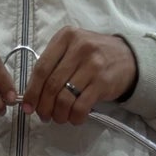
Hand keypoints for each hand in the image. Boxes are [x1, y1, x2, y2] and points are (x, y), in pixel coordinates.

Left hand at [24, 29, 138, 123]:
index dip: (32, 91)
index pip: (41, 68)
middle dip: (44, 106)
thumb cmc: (94, 55)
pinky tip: (75, 118)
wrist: (128, 58)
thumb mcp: (72, 48)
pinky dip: (74, 117)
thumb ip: (53, 64)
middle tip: (44, 116)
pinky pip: (81, 106)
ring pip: (65, 98)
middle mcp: (79, 47)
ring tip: (60, 118)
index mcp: (65, 37)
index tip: (27, 107)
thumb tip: (32, 94)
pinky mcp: (103, 82)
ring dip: (59, 114)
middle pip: (52, 85)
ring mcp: (92, 65)